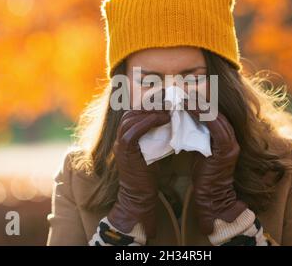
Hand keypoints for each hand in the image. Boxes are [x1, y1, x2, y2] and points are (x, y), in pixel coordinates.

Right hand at [107, 109, 170, 237]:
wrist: (139, 195)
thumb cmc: (148, 173)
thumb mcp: (153, 148)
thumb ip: (156, 133)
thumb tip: (171, 118)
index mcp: (126, 134)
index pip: (135, 110)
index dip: (150, 102)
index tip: (167, 97)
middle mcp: (120, 135)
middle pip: (132, 110)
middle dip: (151, 103)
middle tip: (169, 98)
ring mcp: (120, 142)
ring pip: (132, 118)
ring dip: (152, 110)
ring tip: (169, 107)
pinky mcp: (124, 150)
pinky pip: (133, 130)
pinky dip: (148, 122)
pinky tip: (163, 118)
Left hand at [185, 100, 247, 234]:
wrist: (211, 197)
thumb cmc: (203, 176)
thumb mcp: (200, 150)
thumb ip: (197, 135)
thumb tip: (182, 119)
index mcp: (225, 136)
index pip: (213, 112)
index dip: (199, 102)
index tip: (183, 94)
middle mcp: (231, 137)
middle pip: (215, 111)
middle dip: (198, 100)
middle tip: (182, 92)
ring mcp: (231, 142)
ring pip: (215, 115)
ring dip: (198, 104)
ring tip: (183, 97)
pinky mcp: (226, 149)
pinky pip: (215, 126)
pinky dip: (201, 115)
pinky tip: (188, 108)